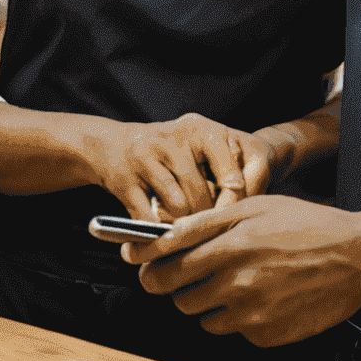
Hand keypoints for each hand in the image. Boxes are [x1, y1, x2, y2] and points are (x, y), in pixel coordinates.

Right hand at [86, 113, 276, 220]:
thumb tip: (249, 213)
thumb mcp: (199, 149)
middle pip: (203, 196)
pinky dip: (155, 229)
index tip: (233, 224)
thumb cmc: (169, 153)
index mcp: (201, 130)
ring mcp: (146, 156)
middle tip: (202, 226)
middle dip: (204, 217)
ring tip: (179, 223)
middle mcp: (174, 139)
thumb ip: (227, 171)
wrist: (111, 144)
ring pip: (178, 208)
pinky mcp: (124, 178)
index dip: (235, 207)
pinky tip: (156, 228)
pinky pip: (149, 218)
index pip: (231, 178)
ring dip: (180, 223)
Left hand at [121, 196, 360, 345]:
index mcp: (230, 239)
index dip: (142, 257)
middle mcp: (235, 275)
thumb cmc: (306, 225)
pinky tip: (257, 297)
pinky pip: (230, 329)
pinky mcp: (264, 334)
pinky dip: (234, 317)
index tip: (132, 257)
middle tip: (174, 276)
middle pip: (172, 290)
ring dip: (202, 301)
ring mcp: (249, 309)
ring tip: (226, 283)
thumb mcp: (257, 206)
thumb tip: (169, 235)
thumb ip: (210, 220)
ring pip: (198, 313)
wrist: (356, 257)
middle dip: (167, 283)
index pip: (165, 253)